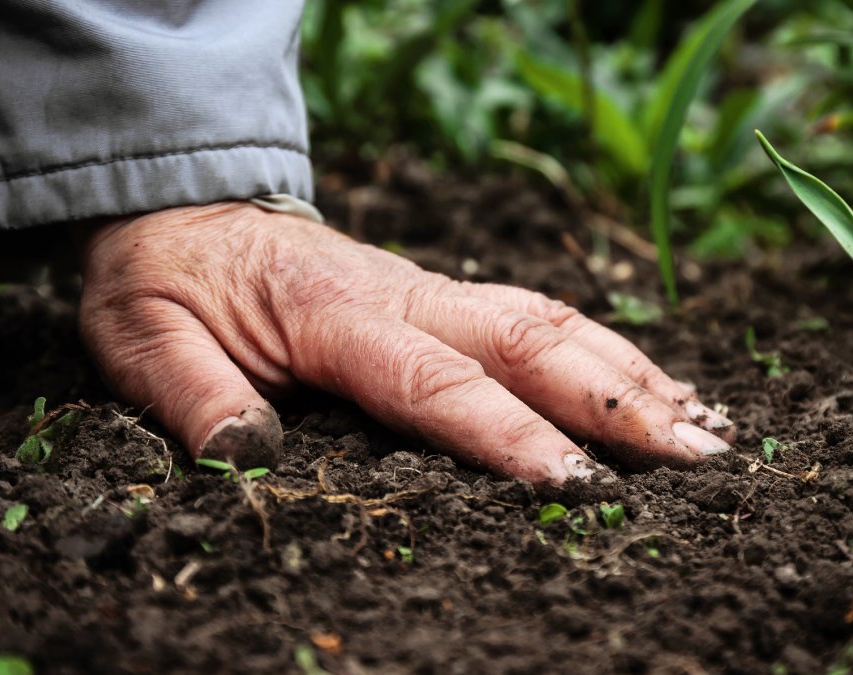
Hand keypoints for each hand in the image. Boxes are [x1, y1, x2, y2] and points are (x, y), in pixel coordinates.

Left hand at [77, 202, 733, 482]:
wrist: (186, 210)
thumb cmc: (167, 282)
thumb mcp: (143, 340)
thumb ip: (193, 396)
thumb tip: (248, 459)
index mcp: (333, 314)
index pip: (434, 381)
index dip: (506, 434)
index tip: (574, 487)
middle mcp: (405, 295)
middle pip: (529, 342)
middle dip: (618, 402)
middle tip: (700, 460)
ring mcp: (434, 291)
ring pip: (553, 323)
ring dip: (634, 374)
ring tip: (709, 427)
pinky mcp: (446, 297)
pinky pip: (541, 318)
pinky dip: (610, 353)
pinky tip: (657, 387)